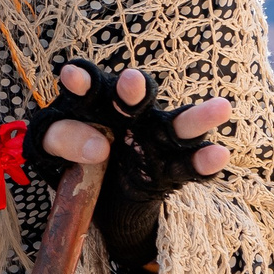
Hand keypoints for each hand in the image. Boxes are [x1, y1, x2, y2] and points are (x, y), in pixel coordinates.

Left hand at [22, 60, 232, 273]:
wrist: (96, 196)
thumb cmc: (71, 160)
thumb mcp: (50, 150)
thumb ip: (62, 139)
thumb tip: (97, 147)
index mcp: (96, 105)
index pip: (89, 88)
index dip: (82, 80)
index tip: (70, 77)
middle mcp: (131, 116)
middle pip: (137, 99)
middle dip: (134, 90)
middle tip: (131, 82)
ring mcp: (153, 142)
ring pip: (177, 128)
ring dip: (197, 118)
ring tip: (222, 107)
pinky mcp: (167, 172)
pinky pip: (187, 168)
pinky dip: (203, 164)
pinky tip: (218, 156)